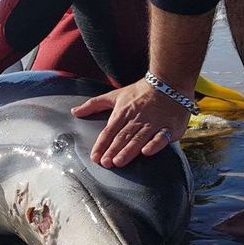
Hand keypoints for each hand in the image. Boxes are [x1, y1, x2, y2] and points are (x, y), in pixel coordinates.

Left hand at [71, 79, 191, 167]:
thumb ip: (93, 105)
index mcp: (122, 113)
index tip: (95, 158)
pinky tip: (147, 152)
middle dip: (113, 150)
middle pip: (123, 137)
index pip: (109, 131)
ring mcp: (153, 123)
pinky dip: (155, 144)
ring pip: (138, 138)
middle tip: (106, 163)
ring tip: (119, 162)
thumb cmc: (140, 91)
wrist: (169, 81)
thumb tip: (74, 111)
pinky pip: (162, 136)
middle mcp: (136, 119)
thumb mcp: (114, 96)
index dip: (102, 145)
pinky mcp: (169, 127)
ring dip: (128, 150)